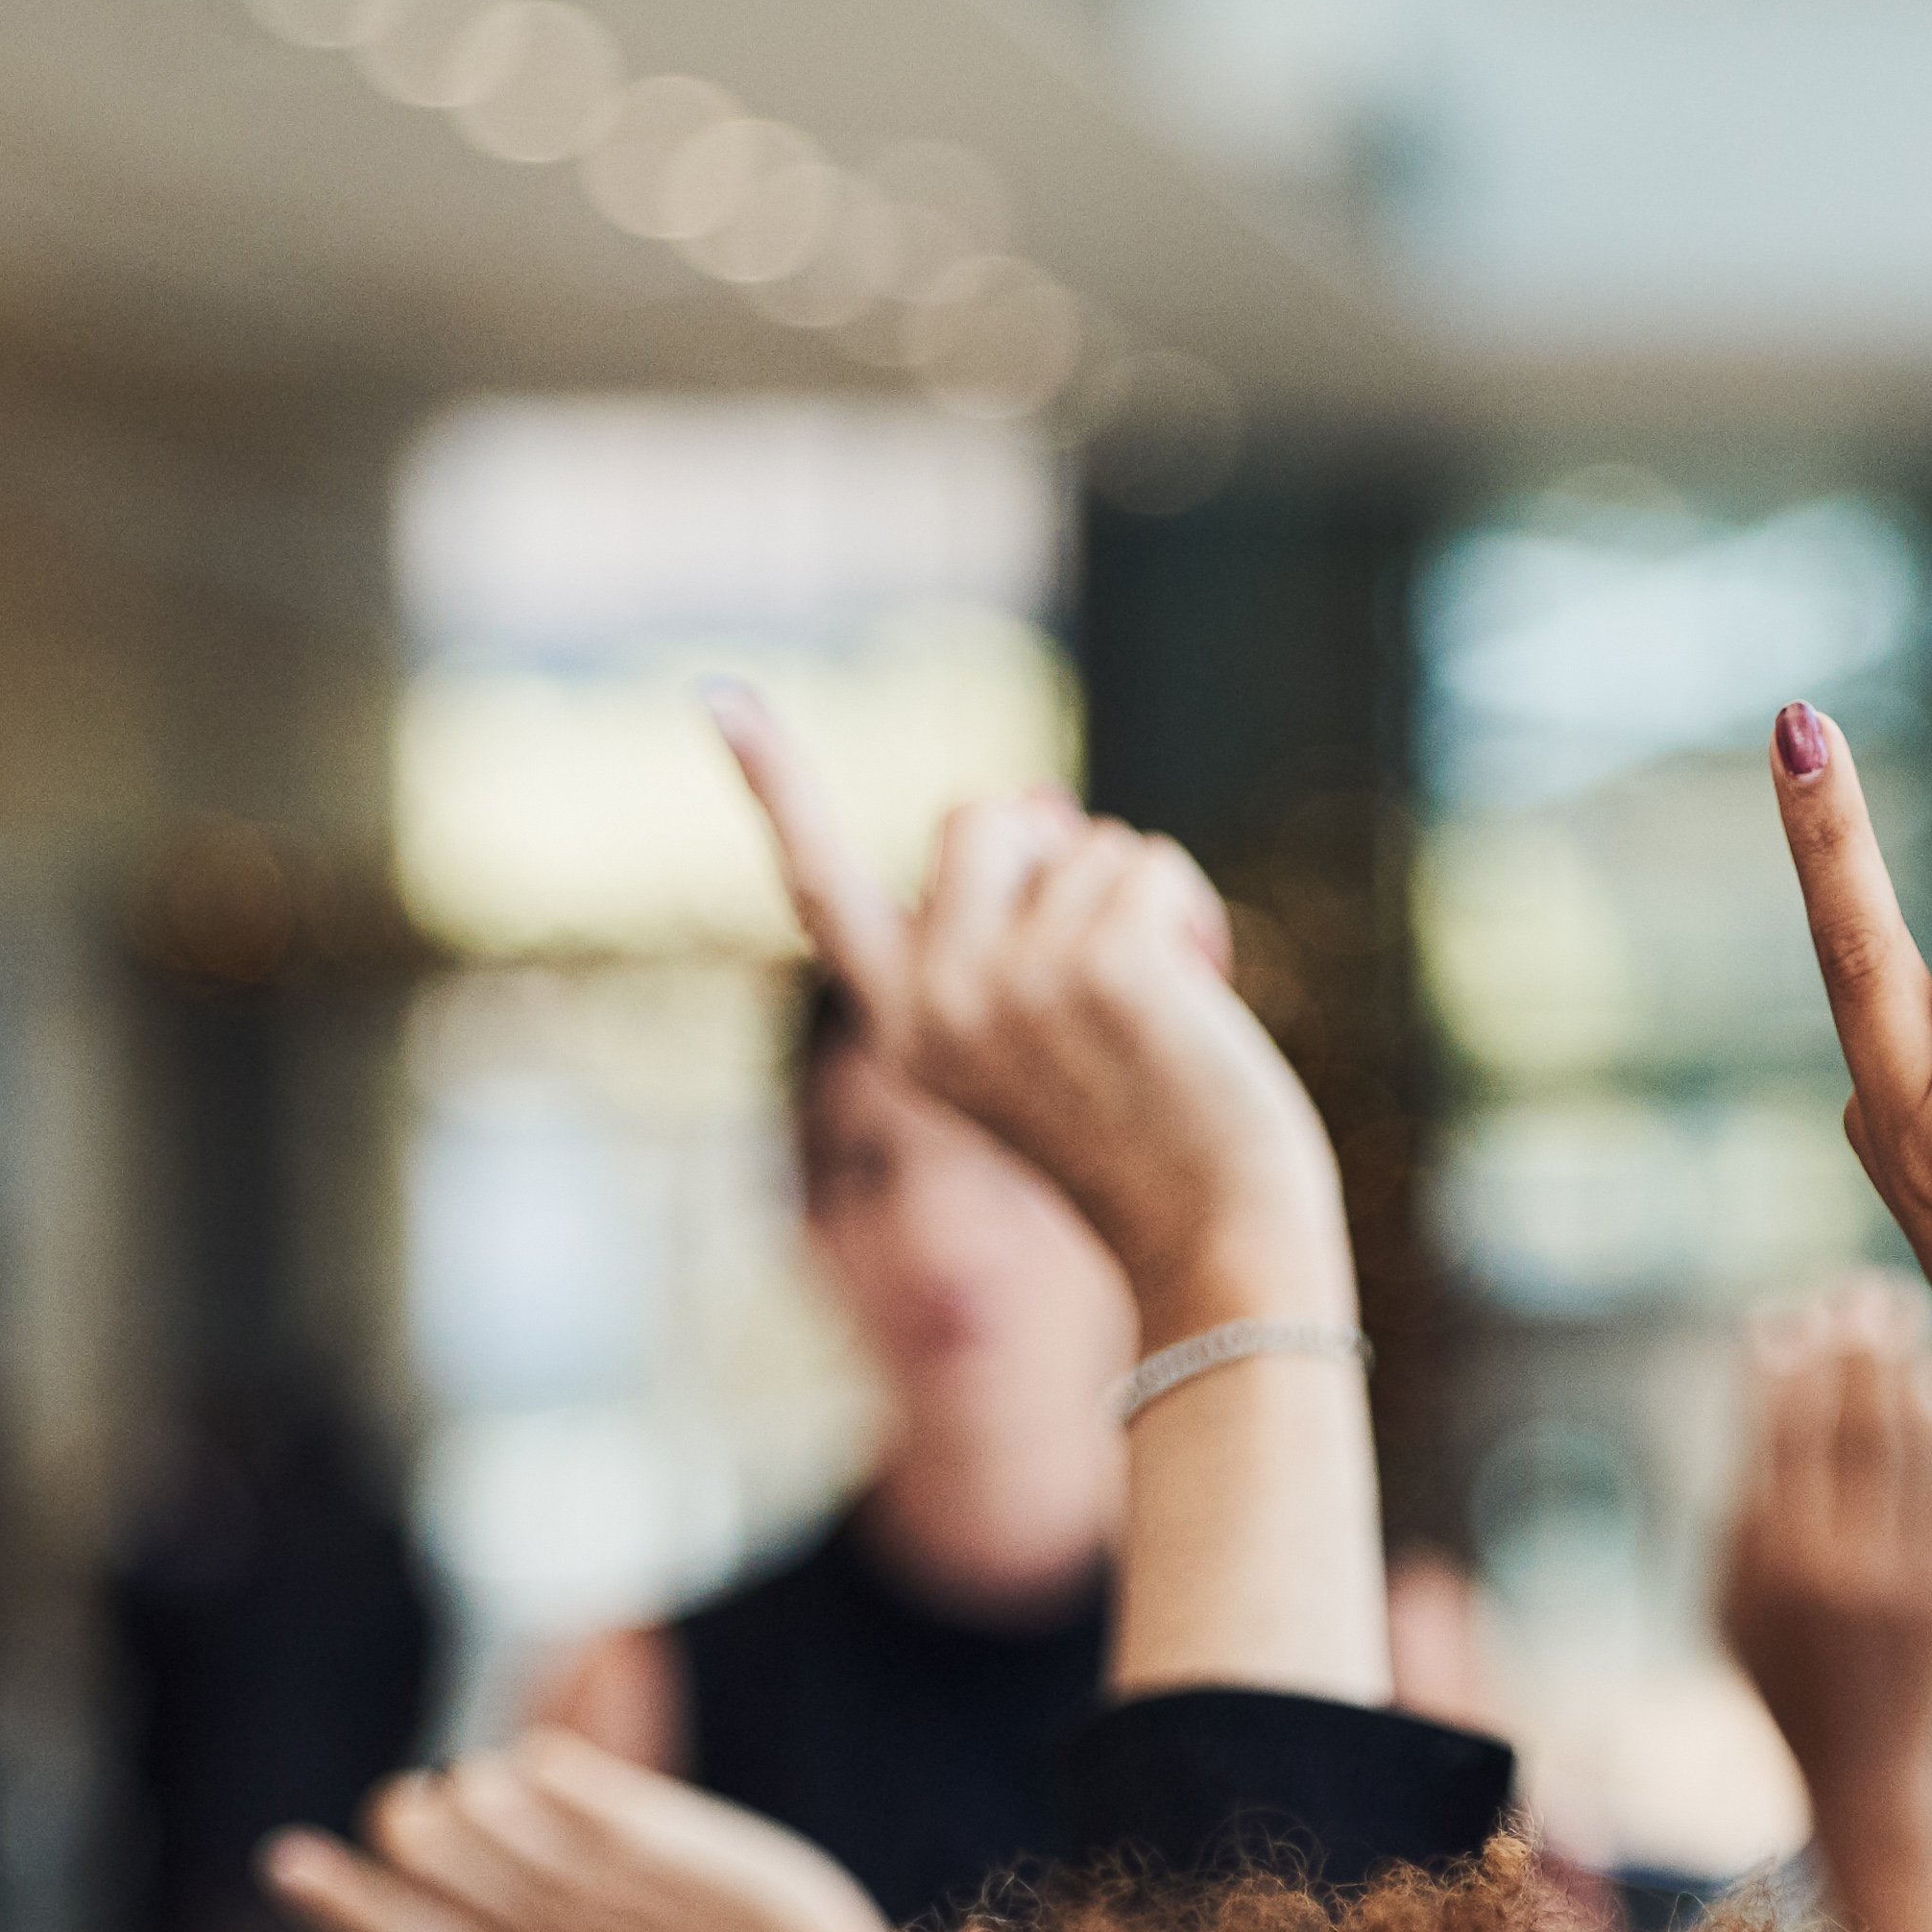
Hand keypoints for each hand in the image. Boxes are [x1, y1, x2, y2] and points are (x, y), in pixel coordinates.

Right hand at [263, 1731, 907, 1931]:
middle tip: (449, 1818)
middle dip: (421, 1816)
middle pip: (415, 1844)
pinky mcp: (634, 1832)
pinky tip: (564, 1789)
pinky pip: (538, 1764)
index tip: (286, 1857)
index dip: (329, 1896)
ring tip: (519, 1810)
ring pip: (472, 1794)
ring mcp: (580, 1885)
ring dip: (485, 1789)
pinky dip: (541, 1768)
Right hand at [710, 681, 1341, 1331]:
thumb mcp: (1034, 1040)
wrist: (1214, 1237)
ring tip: (1158, 1009)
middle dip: (1053, 851)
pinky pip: (1149, 867)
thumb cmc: (1142, 1136)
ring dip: (1135, 897)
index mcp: (904, 1026)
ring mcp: (1017, 983)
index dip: (773, 785)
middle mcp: (938, 1003)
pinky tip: (1197, 1003)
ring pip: (1081, 842)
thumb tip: (1032, 807)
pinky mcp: (1106, 966)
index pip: (820, 888)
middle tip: (1101, 964)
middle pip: (981, 816)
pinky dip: (1190, 915)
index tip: (717, 694)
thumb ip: (1003, 939)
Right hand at [1715, 1277, 1931, 1808]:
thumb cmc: (1782, 1684)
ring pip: (1913, 1444)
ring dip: (1908, 1370)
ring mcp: (1907, 1573)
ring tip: (1904, 1318)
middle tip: (1861, 1292)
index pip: (1777, 1433)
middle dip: (1855, 1346)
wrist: (1869, 1777)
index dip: (1784, 1363)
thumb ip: (1738, 1511)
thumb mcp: (1727, 1607)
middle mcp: (1836, 1563)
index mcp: (1766, 1562)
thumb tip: (1766, 1395)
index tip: (1790, 1316)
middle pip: (1851, 1422)